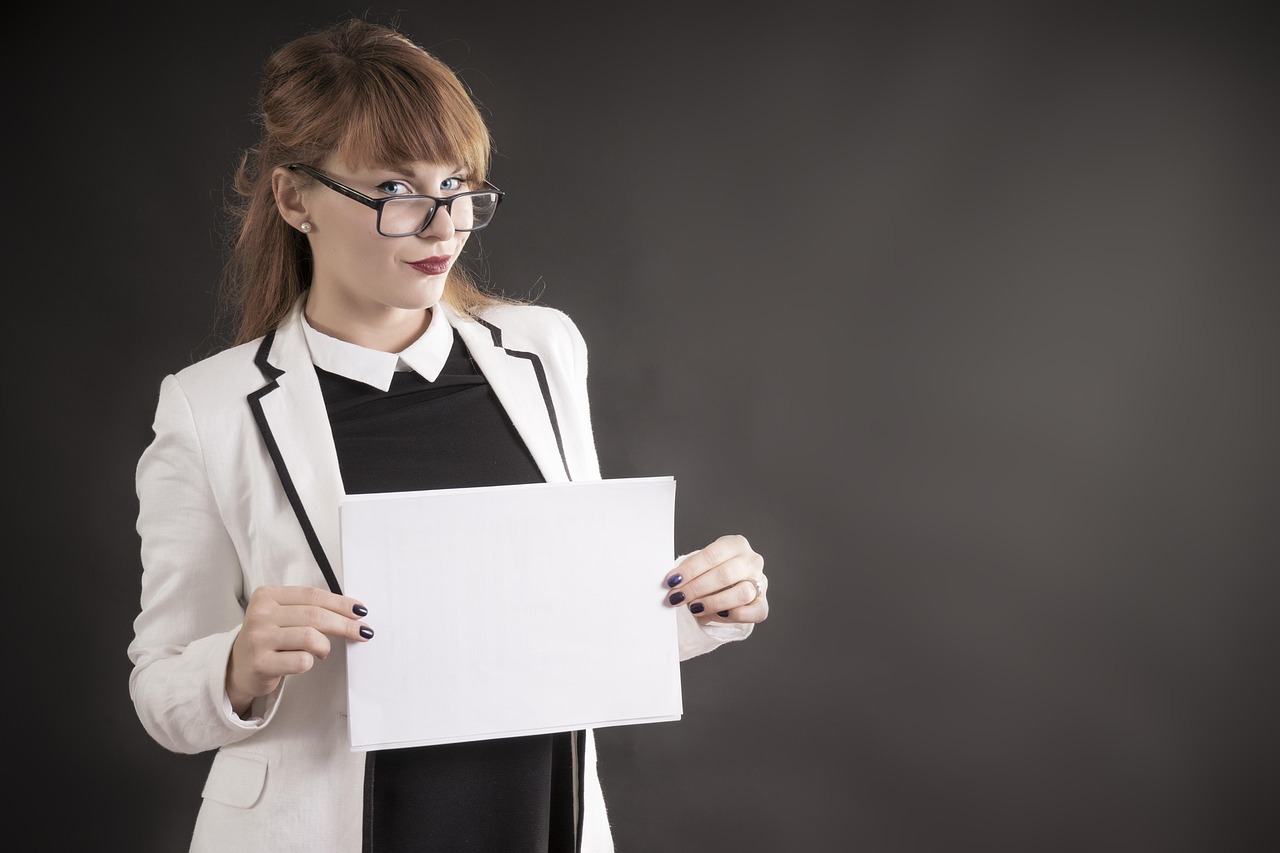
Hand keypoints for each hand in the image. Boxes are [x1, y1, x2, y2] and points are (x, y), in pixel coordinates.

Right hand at [225, 585, 371, 715]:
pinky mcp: (261, 663)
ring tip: (323, 651)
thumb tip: (352, 611)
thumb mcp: (283, 614)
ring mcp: (259, 639)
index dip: (341, 603)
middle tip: (362, 632)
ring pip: (310, 637)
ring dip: (325, 645)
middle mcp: (260, 614)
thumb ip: (309, 608)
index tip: (360, 611)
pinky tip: (306, 661)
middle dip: (344, 624)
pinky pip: (301, 660)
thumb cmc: (270, 638)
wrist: (239, 667)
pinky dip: (311, 661)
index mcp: (267, 595)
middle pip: (315, 615)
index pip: (312, 595)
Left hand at [663, 534, 768, 625]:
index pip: (713, 555)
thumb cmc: (710, 573)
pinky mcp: (763, 603)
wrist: (727, 587)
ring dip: (714, 602)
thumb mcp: (701, 565)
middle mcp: (751, 560)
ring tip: (694, 607)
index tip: (672, 581)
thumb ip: (690, 570)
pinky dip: (737, 615)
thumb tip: (672, 582)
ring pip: (742, 593)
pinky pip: (755, 612)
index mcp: (736, 544)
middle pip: (726, 574)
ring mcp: (760, 582)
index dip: (691, 569)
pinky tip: (720, 614)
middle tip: (678, 597)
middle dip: (698, 588)